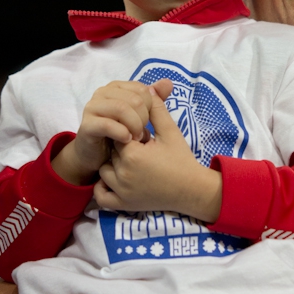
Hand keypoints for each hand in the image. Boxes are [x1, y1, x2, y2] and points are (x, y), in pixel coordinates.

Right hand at [52, 79, 172, 185]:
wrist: (97, 155)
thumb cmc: (120, 133)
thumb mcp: (140, 116)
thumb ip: (154, 99)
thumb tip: (169, 82)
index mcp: (117, 87)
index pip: (143, 90)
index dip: (150, 107)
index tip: (147, 122)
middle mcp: (103, 92)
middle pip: (134, 99)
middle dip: (143, 118)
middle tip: (142, 134)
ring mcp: (92, 107)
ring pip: (121, 108)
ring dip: (134, 126)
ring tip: (136, 138)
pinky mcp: (87, 125)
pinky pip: (108, 125)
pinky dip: (122, 133)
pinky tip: (126, 140)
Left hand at [94, 88, 221, 221]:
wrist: (192, 190)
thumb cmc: (182, 160)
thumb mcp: (171, 132)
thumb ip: (157, 110)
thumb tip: (149, 88)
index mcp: (133, 154)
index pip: (118, 135)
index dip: (129, 134)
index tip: (143, 139)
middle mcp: (123, 174)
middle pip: (111, 152)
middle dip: (122, 149)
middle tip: (141, 152)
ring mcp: (122, 192)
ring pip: (104, 171)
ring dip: (113, 166)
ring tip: (133, 166)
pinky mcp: (123, 205)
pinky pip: (102, 197)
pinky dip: (103, 189)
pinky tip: (115, 181)